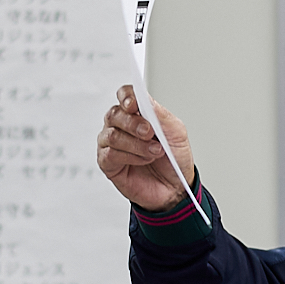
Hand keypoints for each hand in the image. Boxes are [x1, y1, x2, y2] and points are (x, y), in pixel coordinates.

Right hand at [96, 85, 194, 210]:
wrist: (175, 188)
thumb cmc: (174, 158)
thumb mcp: (176, 133)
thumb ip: (160, 115)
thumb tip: (145, 100)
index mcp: (138, 113)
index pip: (125, 95)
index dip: (126, 96)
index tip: (134, 104)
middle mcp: (121, 126)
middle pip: (115, 114)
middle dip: (133, 123)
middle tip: (150, 133)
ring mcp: (112, 144)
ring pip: (112, 135)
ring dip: (136, 144)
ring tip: (154, 152)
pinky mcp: (107, 163)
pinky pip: (110, 154)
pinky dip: (130, 157)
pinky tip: (143, 160)